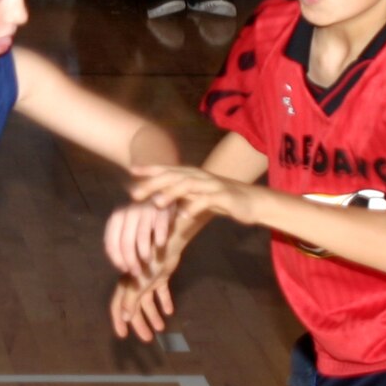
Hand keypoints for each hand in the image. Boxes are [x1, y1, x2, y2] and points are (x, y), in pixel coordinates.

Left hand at [104, 199, 173, 277]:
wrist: (162, 193)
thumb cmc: (142, 216)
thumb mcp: (127, 225)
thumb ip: (121, 240)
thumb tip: (121, 265)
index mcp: (116, 217)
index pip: (111, 243)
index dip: (117, 260)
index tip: (124, 270)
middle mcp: (128, 212)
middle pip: (126, 243)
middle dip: (131, 261)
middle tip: (137, 273)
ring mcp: (144, 209)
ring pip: (141, 238)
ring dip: (144, 254)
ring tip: (148, 262)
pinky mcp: (161, 209)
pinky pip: (160, 228)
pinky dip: (160, 240)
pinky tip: (160, 246)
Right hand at [110, 272, 175, 342]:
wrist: (166, 246)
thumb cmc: (149, 265)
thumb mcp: (137, 285)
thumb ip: (130, 302)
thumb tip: (125, 318)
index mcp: (126, 287)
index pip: (118, 307)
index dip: (119, 321)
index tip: (123, 336)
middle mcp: (135, 285)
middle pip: (136, 308)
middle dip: (140, 324)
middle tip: (148, 339)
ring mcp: (148, 281)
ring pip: (148, 302)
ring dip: (153, 316)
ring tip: (161, 328)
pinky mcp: (161, 277)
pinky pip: (161, 293)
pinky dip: (164, 302)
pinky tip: (169, 312)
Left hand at [128, 163, 259, 226]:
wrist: (254, 202)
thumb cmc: (223, 199)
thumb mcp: (198, 195)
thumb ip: (180, 194)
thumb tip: (156, 197)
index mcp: (194, 174)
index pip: (168, 169)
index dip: (150, 169)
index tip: (132, 171)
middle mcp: (201, 176)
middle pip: (174, 176)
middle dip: (153, 183)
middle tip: (134, 193)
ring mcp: (213, 185)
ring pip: (189, 185)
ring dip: (171, 193)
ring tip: (156, 203)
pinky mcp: (225, 197)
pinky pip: (208, 200)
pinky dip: (195, 207)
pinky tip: (184, 216)